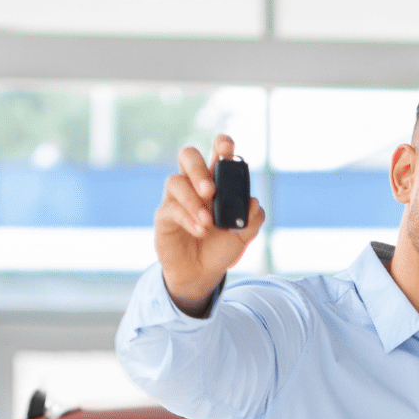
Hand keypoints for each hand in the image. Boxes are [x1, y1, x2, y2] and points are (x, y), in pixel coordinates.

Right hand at [154, 134, 264, 313]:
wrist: (202, 272)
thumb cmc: (220, 247)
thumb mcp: (243, 236)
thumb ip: (252, 219)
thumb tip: (253, 203)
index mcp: (216, 183)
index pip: (216, 155)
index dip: (220, 145)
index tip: (227, 147)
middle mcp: (193, 185)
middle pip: (187, 156)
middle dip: (198, 168)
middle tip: (211, 191)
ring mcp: (176, 199)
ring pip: (175, 182)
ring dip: (194, 201)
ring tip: (208, 222)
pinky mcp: (164, 217)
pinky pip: (171, 209)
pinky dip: (188, 219)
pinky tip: (201, 231)